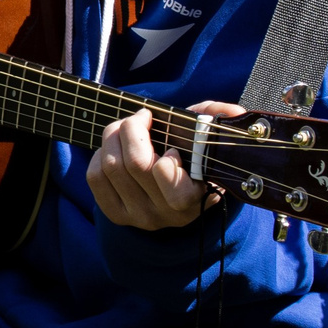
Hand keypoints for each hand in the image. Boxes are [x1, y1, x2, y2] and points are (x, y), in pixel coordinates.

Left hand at [87, 101, 241, 230]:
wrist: (174, 189)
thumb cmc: (190, 155)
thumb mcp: (205, 136)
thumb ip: (218, 118)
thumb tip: (232, 110)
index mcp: (193, 198)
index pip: (167, 176)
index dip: (164, 154)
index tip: (171, 145)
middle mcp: (165, 213)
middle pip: (134, 163)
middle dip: (132, 128)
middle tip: (140, 118)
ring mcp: (138, 217)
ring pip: (111, 166)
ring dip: (113, 137)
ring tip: (125, 129)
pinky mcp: (115, 214)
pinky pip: (95, 177)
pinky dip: (99, 155)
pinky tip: (114, 151)